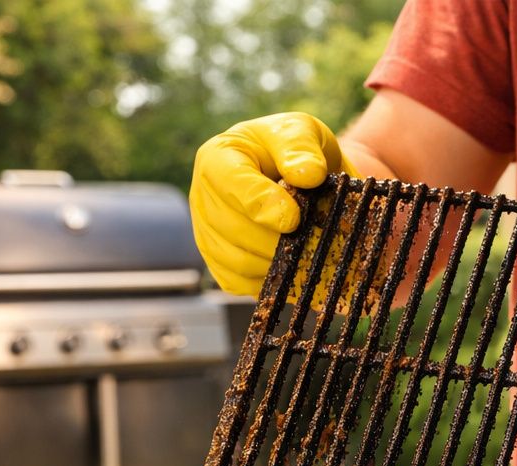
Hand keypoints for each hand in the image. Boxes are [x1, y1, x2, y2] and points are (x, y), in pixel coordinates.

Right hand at [190, 112, 358, 295]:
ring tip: (308, 251)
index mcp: (217, 158)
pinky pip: (240, 283)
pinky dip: (270, 281)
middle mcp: (203, 197)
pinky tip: (293, 266)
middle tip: (313, 238)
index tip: (294, 218)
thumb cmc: (295, 151)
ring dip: (278, 262)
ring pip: (237, 262)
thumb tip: (307, 174)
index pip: (230, 184)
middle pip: (232, 230)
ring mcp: (207, 233)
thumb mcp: (302, 131)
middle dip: (276, 238)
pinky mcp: (220, 264)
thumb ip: (301, 147)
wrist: (300, 178)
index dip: (261, 204)